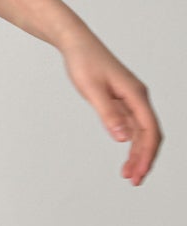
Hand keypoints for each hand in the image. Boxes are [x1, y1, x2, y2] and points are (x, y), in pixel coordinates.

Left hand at [59, 33, 162, 185]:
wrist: (76, 44)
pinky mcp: (121, 99)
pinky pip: (132, 125)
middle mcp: (137, 97)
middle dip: (144, 159)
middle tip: (133, 181)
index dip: (145, 154)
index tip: (137, 173)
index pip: (149, 130)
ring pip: (141, 131)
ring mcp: (130, 99)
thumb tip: (123, 138)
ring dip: (137, 153)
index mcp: (135, 94)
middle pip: (149, 134)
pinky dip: (130, 142)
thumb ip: (108, 113)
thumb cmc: (83, 63)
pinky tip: (126, 154)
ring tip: (128, 174)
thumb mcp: (92, 90)